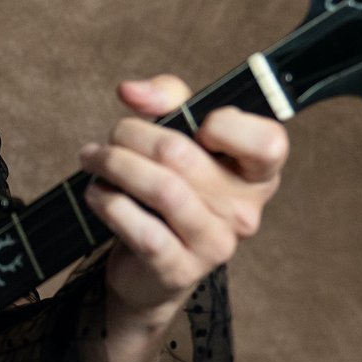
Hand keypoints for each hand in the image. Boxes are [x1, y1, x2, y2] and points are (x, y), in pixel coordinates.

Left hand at [79, 74, 287, 328]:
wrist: (149, 265)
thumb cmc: (172, 189)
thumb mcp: (180, 135)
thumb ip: (168, 100)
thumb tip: (131, 91)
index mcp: (257, 174)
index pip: (268, 142)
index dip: (226, 124)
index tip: (195, 124)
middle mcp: (243, 211)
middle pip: (181, 154)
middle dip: (132, 135)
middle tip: (112, 137)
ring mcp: (214, 244)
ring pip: (161, 189)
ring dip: (114, 165)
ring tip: (94, 158)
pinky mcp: (178, 270)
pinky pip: (141, 228)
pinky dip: (109, 202)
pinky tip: (97, 193)